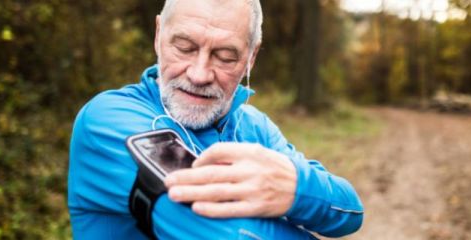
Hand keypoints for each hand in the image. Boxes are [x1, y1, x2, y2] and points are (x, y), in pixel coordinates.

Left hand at [164, 142, 296, 217]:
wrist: (301, 186)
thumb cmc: (274, 168)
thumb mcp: (257, 152)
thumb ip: (233, 155)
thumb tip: (204, 162)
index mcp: (249, 152)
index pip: (219, 151)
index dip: (201, 158)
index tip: (192, 166)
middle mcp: (250, 170)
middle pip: (212, 173)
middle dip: (187, 178)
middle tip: (168, 181)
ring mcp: (252, 189)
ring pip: (216, 191)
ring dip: (192, 193)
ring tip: (175, 195)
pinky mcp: (255, 207)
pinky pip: (229, 208)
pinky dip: (211, 208)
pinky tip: (196, 207)